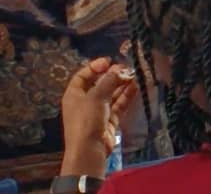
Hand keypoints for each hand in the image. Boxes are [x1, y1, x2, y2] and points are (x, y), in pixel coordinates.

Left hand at [60, 57, 137, 177]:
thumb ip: (109, 81)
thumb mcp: (96, 96)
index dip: (95, 67)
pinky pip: (118, 105)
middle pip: (99, 84)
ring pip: (111, 94)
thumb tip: (120, 70)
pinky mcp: (109, 121)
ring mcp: (97, 112)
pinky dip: (126, 96)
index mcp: (74, 94)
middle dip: (113, 76)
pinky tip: (136, 87)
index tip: (109, 61)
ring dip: (122, 85)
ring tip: (134, 75)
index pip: (83, 75)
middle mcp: (85, 102)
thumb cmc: (86, 120)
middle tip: (126, 69)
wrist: (90, 150)